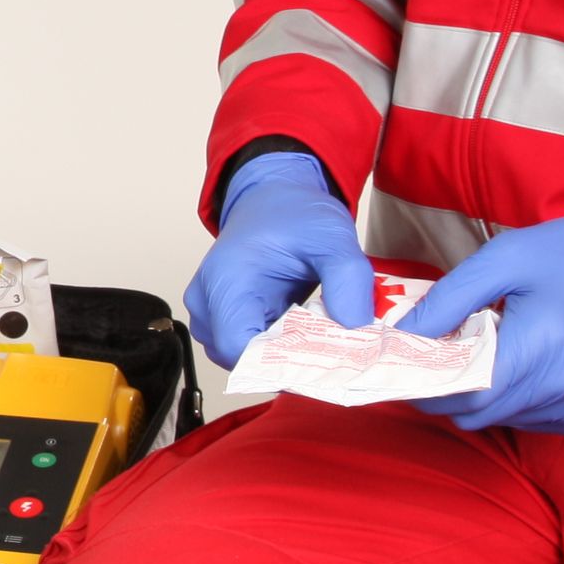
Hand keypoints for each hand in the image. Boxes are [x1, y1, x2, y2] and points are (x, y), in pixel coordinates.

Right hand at [185, 150, 375, 365]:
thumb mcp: (333, 237)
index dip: (281, 365)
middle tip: (331, 354)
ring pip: (241, 360)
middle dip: (287, 364)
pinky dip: (276, 350)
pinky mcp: (221, 318)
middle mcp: (207, 300)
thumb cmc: (293, 213)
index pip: (237, 348)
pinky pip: (244, 350)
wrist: (274, 198)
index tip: (323, 362)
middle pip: (239, 360)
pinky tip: (305, 337)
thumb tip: (356, 329)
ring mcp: (209, 311)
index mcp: (226, 279)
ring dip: (281, 359)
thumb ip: (349, 280)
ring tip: (319, 343)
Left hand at [397, 200, 563, 435]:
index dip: (423, 382)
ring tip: (498, 347)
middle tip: (445, 352)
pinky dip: (523, 399)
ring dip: (488, 393)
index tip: (406, 363)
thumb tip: (405, 334)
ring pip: (506, 420)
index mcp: (540, 350)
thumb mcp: (508, 258)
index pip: (456, 395)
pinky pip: (541, 421)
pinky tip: (535, 361)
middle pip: (476, 414)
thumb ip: (450, 299)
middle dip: (449, 389)